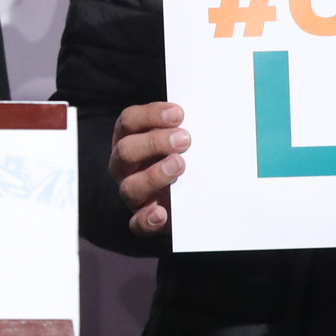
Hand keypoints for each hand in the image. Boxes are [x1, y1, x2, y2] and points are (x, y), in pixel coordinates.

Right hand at [110, 101, 189, 235]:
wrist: (187, 199)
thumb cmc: (181, 159)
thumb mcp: (180, 141)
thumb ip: (184, 128)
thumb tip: (210, 111)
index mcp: (130, 139)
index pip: (129, 121)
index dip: (150, 115)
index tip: (179, 114)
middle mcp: (124, 166)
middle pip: (125, 150)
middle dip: (154, 142)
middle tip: (185, 139)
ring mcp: (131, 193)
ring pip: (130, 186)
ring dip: (154, 175)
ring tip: (180, 166)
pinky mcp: (141, 219)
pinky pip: (136, 223)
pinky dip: (146, 218)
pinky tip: (161, 212)